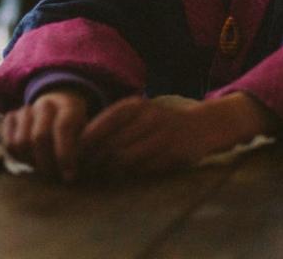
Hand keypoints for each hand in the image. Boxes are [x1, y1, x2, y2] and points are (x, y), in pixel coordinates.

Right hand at [2, 89, 89, 181]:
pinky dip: (18, 157)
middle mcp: (46, 104)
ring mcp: (27, 109)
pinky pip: (8, 143)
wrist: (57, 108)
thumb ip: (83, 148)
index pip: (63, 127)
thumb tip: (73, 172)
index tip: (69, 176)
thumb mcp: (87, 134)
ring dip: (31, 161)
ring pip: (20, 142)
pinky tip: (31, 159)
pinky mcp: (11, 117)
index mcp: (69, 105)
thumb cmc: (76, 128)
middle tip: (54, 176)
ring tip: (43, 167)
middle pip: (39, 137)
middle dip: (47, 162)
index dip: (65, 154)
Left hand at [80, 93, 278, 175]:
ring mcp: (161, 135)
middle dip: (93, 162)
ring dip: (108, 171)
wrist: (207, 124)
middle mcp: (147, 117)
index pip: (99, 126)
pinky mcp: (172, 152)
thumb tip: (78, 147)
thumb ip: (113, 126)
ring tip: (102, 176)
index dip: (83, 145)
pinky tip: (126, 176)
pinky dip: (129, 175)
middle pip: (107, 146)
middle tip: (85, 173)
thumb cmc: (163, 122)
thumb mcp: (139, 114)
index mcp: (135, 105)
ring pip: (122, 159)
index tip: (75, 157)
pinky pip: (141, 169)